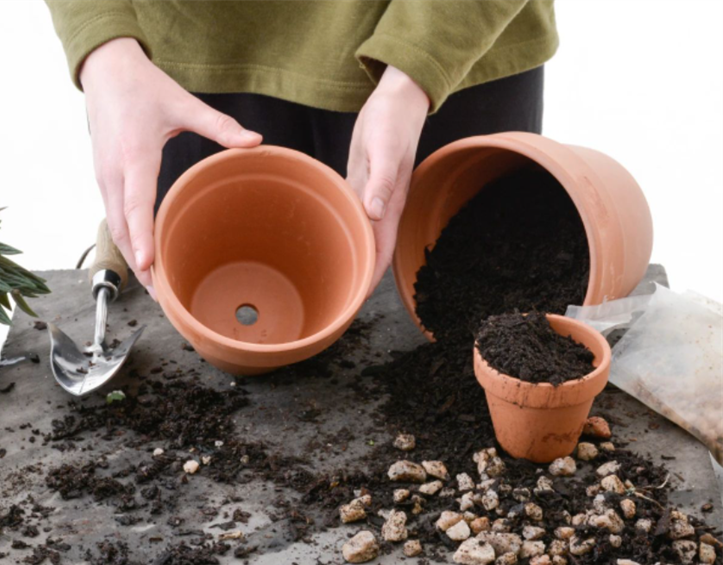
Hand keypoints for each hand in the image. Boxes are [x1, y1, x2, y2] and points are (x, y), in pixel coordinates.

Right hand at [80, 38, 261, 296]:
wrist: (105, 71)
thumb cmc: (143, 88)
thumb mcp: (183, 104)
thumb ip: (220, 126)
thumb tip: (256, 141)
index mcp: (134, 156)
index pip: (135, 206)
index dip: (143, 239)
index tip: (151, 267)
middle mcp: (113, 173)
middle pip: (122, 230)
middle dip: (141, 265)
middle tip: (164, 298)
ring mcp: (105, 178)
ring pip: (115, 229)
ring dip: (134, 259)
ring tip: (157, 289)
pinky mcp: (105, 180)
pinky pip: (114, 219)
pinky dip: (128, 242)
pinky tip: (146, 259)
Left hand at [347, 65, 428, 294]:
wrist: (396, 102)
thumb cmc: (393, 123)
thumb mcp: (386, 150)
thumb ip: (381, 182)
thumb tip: (375, 214)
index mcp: (389, 206)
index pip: (380, 253)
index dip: (369, 280)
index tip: (354, 303)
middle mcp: (380, 208)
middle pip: (370, 252)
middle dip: (357, 277)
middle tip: (336, 300)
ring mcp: (370, 198)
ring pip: (360, 237)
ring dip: (349, 257)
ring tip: (330, 279)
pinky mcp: (359, 185)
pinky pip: (350, 217)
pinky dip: (341, 232)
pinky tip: (327, 239)